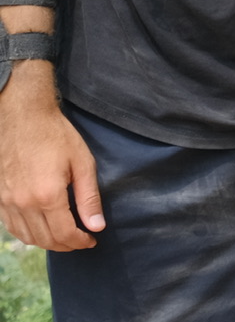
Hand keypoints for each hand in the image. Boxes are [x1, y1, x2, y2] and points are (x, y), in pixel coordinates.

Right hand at [0, 74, 100, 250]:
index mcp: (47, 196)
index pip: (65, 234)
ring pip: (27, 237)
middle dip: (66, 245)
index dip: (81, 242)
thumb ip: (89, 198)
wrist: (23, 119)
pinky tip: (42, 230)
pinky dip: (28, 235)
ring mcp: (7, 203)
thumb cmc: (56, 136)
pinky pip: (12, 228)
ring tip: (65, 238)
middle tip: (81, 241)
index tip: (92, 240)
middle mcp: (24, 204)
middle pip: (46, 240)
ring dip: (47, 243)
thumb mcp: (82, 163)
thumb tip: (97, 225)